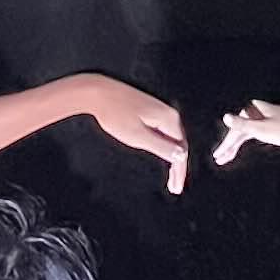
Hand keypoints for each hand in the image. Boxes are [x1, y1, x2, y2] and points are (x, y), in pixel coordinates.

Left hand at [78, 77, 188, 191]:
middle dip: (177, 166)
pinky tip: (159, 154)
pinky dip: (162, 146)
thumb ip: (162, 147)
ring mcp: (157, 110)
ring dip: (171, 157)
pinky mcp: (148, 110)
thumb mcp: (138, 136)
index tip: (176, 186)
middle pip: (178, 144)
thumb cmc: (114, 112)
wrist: (97, 93)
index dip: (180, 171)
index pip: (182, 149)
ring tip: (169, 176)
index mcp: (168, 118)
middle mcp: (166, 112)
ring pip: (170, 138)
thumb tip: (181, 155)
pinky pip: (162, 132)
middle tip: (174, 185)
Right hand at [214, 97, 279, 170]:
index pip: (235, 128)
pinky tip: (238, 149)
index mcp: (254, 110)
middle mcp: (257, 112)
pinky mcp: (272, 124)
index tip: (218, 157)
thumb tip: (225, 117)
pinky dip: (246, 141)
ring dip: (235, 145)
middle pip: (238, 130)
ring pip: (245, 133)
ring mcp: (265, 118)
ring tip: (226, 158)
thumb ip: (242, 124)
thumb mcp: (262, 129)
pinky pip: (253, 133)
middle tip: (219, 159)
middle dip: (229, 145)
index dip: (226, 143)